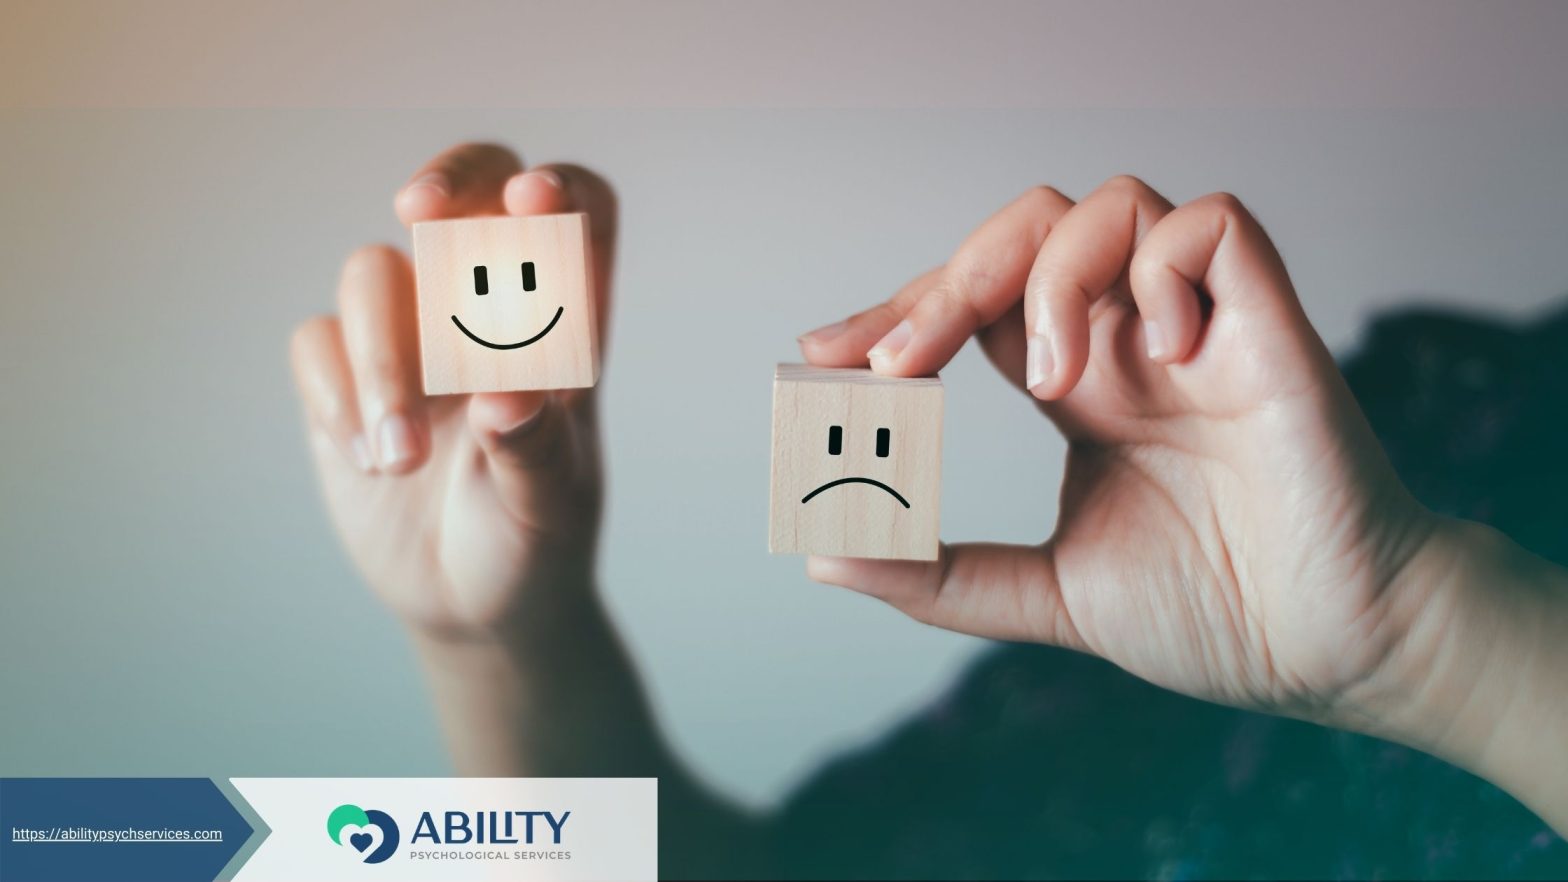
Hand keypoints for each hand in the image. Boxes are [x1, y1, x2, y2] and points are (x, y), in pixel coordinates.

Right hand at [290, 143, 615, 635]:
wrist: (476, 607)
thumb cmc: (534, 542)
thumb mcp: (548, 505)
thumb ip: (534, 447)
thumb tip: (504, 394)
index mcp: (563, 329)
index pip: (579, 219)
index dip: (559, 191)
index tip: (529, 202)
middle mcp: (483, 314)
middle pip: (468, 195)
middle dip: (447, 181)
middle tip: (420, 208)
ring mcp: (409, 338)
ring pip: (374, 274)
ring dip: (381, 358)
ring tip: (399, 458)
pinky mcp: (345, 379)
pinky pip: (316, 339)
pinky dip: (334, 390)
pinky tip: (368, 458)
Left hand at [798, 177, 1442, 722]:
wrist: (1331, 652)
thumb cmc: (1213, 615)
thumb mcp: (1047, 593)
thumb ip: (940, 575)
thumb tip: (826, 557)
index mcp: (1081, 388)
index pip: (976, 305)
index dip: (900, 312)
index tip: (825, 357)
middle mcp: (1131, 342)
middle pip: (1023, 235)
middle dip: (943, 283)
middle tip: (892, 363)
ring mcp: (1198, 327)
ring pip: (1109, 205)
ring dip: (1050, 277)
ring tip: (1052, 380)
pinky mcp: (1267, 326)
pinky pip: (1212, 224)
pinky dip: (1166, 267)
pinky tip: (1164, 353)